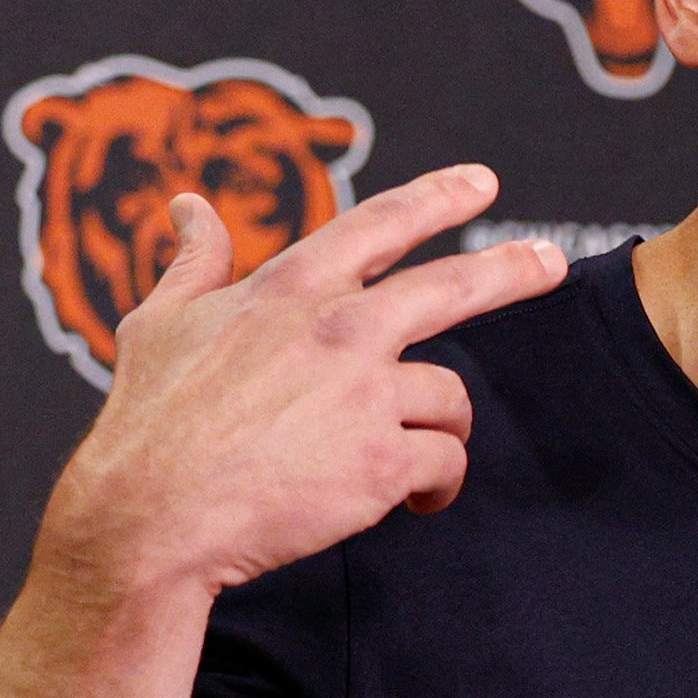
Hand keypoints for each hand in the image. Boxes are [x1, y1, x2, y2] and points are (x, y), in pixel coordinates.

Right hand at [38, 164, 565, 606]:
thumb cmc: (147, 423)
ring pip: (449, 398)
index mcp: (288, 289)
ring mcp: (364, 393)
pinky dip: (437, 486)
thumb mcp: (159, 322)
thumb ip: (194, 262)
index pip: (378, 226)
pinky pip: (445, 463)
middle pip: (452, 287)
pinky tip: (414, 502)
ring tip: (411, 461)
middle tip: (551, 262)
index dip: (435, 198)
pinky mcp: (383, 460)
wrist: (150, 517)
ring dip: (440, 429)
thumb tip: (188, 206)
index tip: (480, 180)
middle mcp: (338, 329)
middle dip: (511, 270)